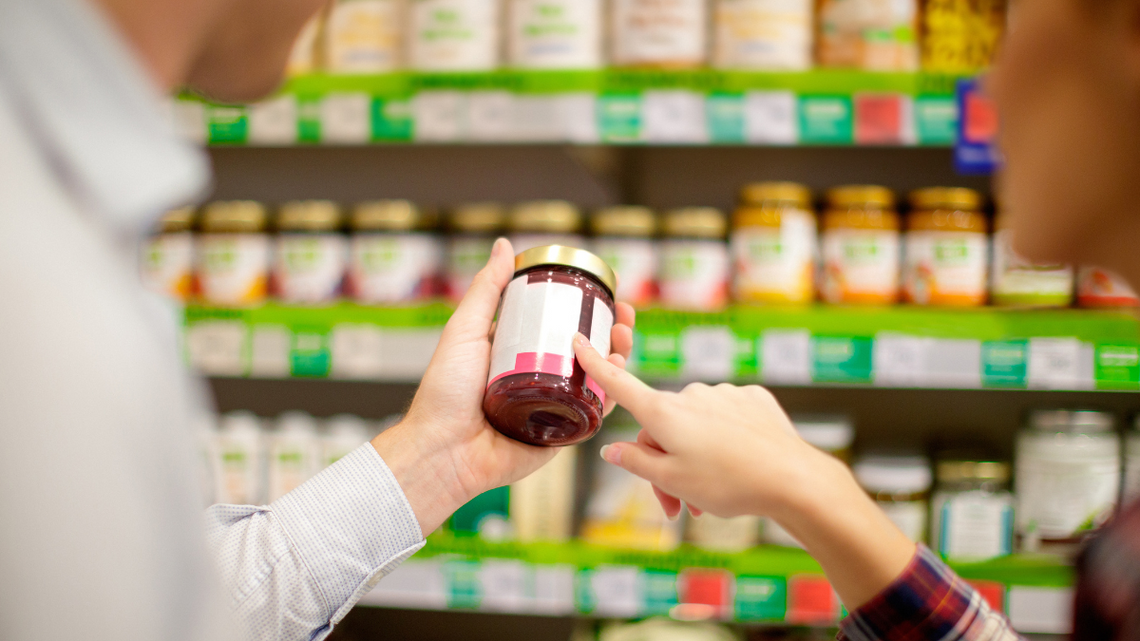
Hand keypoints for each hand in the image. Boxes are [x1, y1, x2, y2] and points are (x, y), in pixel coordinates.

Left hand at [373, 239, 634, 534]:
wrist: (442, 450)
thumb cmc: (444, 392)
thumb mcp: (465, 330)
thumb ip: (486, 290)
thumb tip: (505, 246)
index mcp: (516, 352)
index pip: (560, 323)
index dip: (588, 308)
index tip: (608, 291)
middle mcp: (537, 377)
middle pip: (586, 349)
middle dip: (612, 330)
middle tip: (625, 316)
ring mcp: (551, 405)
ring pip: (596, 378)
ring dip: (618, 357)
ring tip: (625, 340)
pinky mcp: (560, 434)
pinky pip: (591, 413)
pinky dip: (612, 395)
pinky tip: (620, 375)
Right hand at [572, 332, 819, 519]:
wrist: (792, 479)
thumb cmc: (728, 484)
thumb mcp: (673, 480)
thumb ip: (636, 462)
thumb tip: (611, 450)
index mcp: (664, 413)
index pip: (620, 384)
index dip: (595, 363)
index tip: (577, 340)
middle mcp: (691, 395)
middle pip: (661, 425)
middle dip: (663, 463)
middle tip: (677, 506)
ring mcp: (723, 394)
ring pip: (694, 425)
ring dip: (694, 456)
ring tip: (710, 495)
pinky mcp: (751, 399)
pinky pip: (725, 417)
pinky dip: (724, 440)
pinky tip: (738, 464)